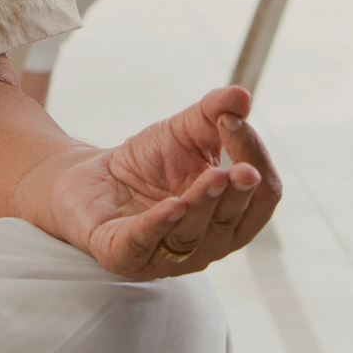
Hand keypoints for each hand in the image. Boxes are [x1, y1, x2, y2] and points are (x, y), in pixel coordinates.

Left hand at [32, 86, 279, 278]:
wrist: (90, 179)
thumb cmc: (149, 162)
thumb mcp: (184, 131)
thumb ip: (213, 112)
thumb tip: (242, 95)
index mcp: (232, 217)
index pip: (262, 195)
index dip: (256, 159)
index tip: (234, 120)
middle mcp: (208, 245)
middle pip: (233, 221)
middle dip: (237, 193)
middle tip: (241, 168)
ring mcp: (167, 257)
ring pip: (193, 234)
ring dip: (204, 205)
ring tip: (213, 177)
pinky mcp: (123, 257)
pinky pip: (144, 242)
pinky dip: (159, 224)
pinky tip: (173, 205)